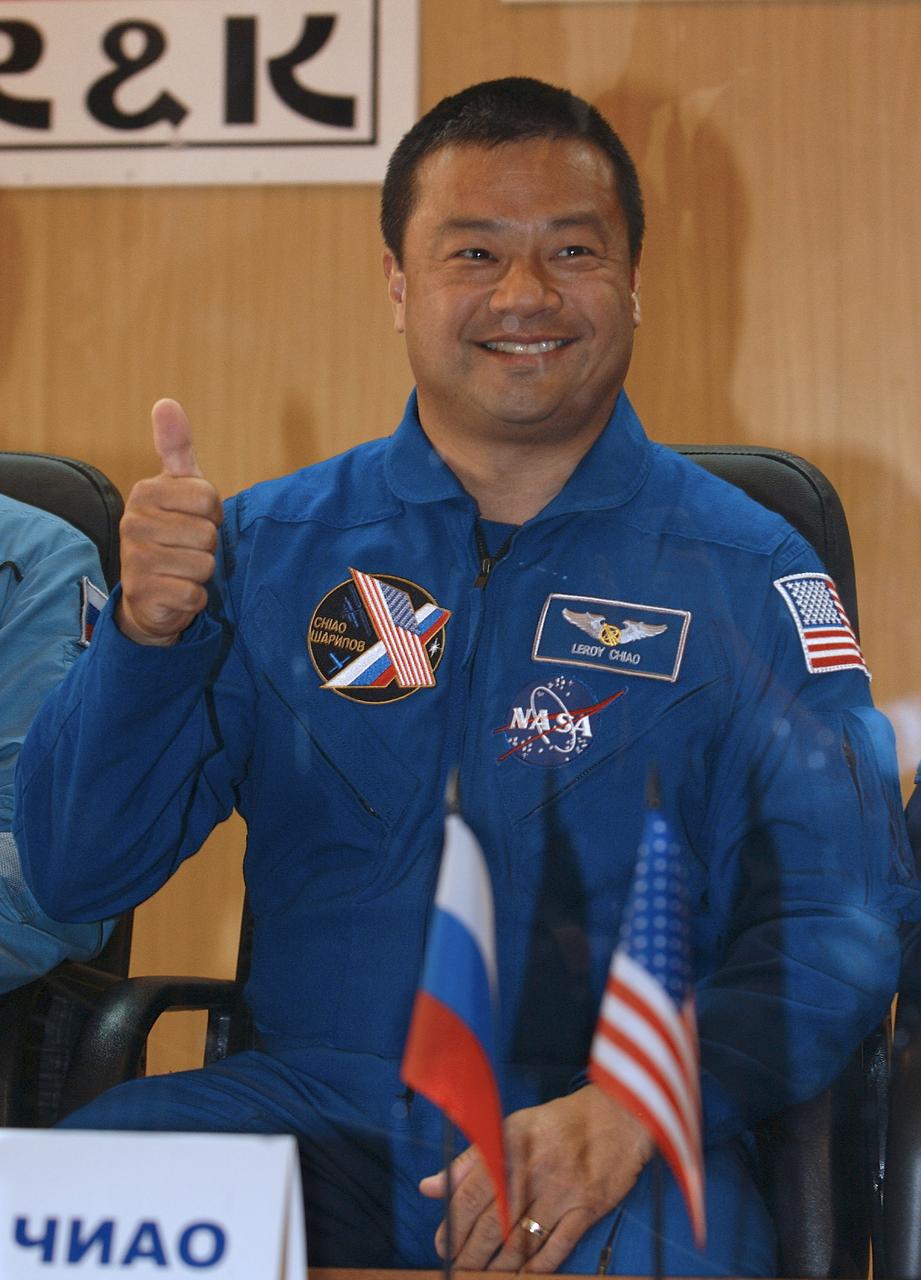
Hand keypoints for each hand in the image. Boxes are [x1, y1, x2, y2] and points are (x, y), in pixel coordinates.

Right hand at [117, 399, 223, 645]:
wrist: (150, 593)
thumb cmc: (172, 531)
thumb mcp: (178, 488)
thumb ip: (176, 448)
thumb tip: (166, 402)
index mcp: (145, 492)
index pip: (208, 498)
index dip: (212, 514)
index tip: (194, 519)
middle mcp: (133, 522)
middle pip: (207, 533)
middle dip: (206, 546)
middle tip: (186, 548)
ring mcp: (134, 560)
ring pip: (203, 564)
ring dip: (201, 572)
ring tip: (180, 568)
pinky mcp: (143, 593)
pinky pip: (194, 594)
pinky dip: (194, 597)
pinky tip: (175, 590)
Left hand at [419, 1084, 653, 1271]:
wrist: (617, 1116)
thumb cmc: (559, 1123)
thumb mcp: (512, 1128)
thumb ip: (469, 1160)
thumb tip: (430, 1187)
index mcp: (510, 1145)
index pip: (470, 1193)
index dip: (453, 1225)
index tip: (443, 1246)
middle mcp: (533, 1169)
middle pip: (492, 1223)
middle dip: (471, 1253)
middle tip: (460, 1268)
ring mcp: (562, 1191)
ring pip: (521, 1241)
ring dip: (499, 1266)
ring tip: (485, 1276)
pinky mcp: (588, 1208)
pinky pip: (557, 1247)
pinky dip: (537, 1267)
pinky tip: (522, 1276)